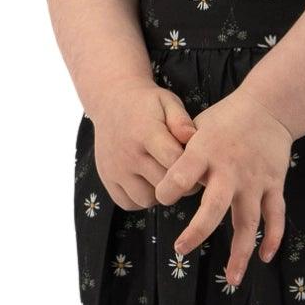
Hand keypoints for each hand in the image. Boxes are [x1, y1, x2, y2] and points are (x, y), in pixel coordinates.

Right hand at [89, 75, 196, 208]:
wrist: (110, 101)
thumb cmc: (145, 103)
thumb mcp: (167, 102)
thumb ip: (182, 121)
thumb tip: (192, 139)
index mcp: (146, 133)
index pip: (175, 162)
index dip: (192, 168)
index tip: (198, 165)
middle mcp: (128, 154)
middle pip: (163, 185)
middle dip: (180, 184)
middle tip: (186, 175)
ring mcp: (115, 169)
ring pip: (147, 199)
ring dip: (160, 194)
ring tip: (165, 177)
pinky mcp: (107, 179)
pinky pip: (128, 203)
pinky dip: (141, 199)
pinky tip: (148, 183)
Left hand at [155, 88, 293, 286]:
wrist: (268, 107)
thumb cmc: (224, 120)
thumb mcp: (197, 126)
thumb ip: (179, 152)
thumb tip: (156, 174)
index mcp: (205, 152)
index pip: (180, 176)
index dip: (167, 190)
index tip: (163, 198)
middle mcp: (229, 170)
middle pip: (213, 207)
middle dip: (197, 232)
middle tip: (180, 249)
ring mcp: (254, 180)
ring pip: (247, 221)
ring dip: (240, 252)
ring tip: (231, 279)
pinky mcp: (273, 185)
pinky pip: (275, 215)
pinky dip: (272, 237)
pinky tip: (264, 257)